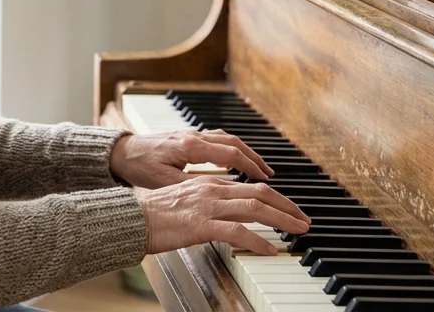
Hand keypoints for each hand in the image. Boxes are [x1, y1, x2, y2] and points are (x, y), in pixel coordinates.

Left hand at [109, 130, 275, 188]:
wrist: (120, 152)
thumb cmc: (138, 167)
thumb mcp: (164, 182)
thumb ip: (192, 186)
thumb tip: (219, 194)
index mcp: (190, 146)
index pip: (230, 154)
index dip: (251, 166)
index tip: (265, 180)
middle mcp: (194, 136)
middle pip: (234, 144)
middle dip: (255, 159)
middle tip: (270, 176)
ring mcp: (191, 134)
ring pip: (227, 139)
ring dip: (245, 152)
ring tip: (258, 169)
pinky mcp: (187, 137)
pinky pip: (217, 139)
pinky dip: (231, 149)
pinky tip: (236, 160)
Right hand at [136, 177, 309, 254]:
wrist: (129, 218)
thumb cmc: (152, 215)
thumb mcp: (185, 201)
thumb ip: (207, 204)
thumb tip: (227, 217)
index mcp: (209, 183)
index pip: (250, 187)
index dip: (275, 198)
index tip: (290, 209)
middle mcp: (212, 189)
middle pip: (260, 193)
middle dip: (287, 206)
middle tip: (304, 219)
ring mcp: (207, 206)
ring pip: (255, 208)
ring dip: (282, 219)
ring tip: (298, 230)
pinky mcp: (200, 224)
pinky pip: (238, 231)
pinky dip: (259, 240)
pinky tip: (270, 249)